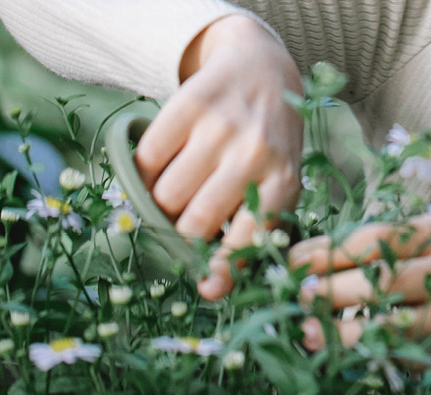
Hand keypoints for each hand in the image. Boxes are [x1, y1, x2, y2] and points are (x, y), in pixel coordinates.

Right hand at [135, 14, 302, 299]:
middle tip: (182, 225)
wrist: (263, 70)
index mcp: (284, 182)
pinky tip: (165, 164)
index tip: (207, 288)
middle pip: (195, 222)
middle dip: (182, 234)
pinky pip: (148, 158)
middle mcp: (255, 154)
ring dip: (160, 203)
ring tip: (175, 192)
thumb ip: (255, 229)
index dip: (224, 269)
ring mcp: (221, 127)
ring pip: (165, 194)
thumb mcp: (280, 182)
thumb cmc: (270, 143)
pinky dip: (146, 169)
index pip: (248, 238)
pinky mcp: (189, 103)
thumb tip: (213, 288)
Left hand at [287, 215, 430, 389]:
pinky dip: (366, 353)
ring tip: (306, 331)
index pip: (373, 240)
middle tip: (294, 297)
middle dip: (327, 290)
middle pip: (377, 282)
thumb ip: (388, 249)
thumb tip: (312, 262)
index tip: (291, 260)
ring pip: (386, 326)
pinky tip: (341, 351)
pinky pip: (401, 354)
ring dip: (339, 331)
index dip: (326, 251)